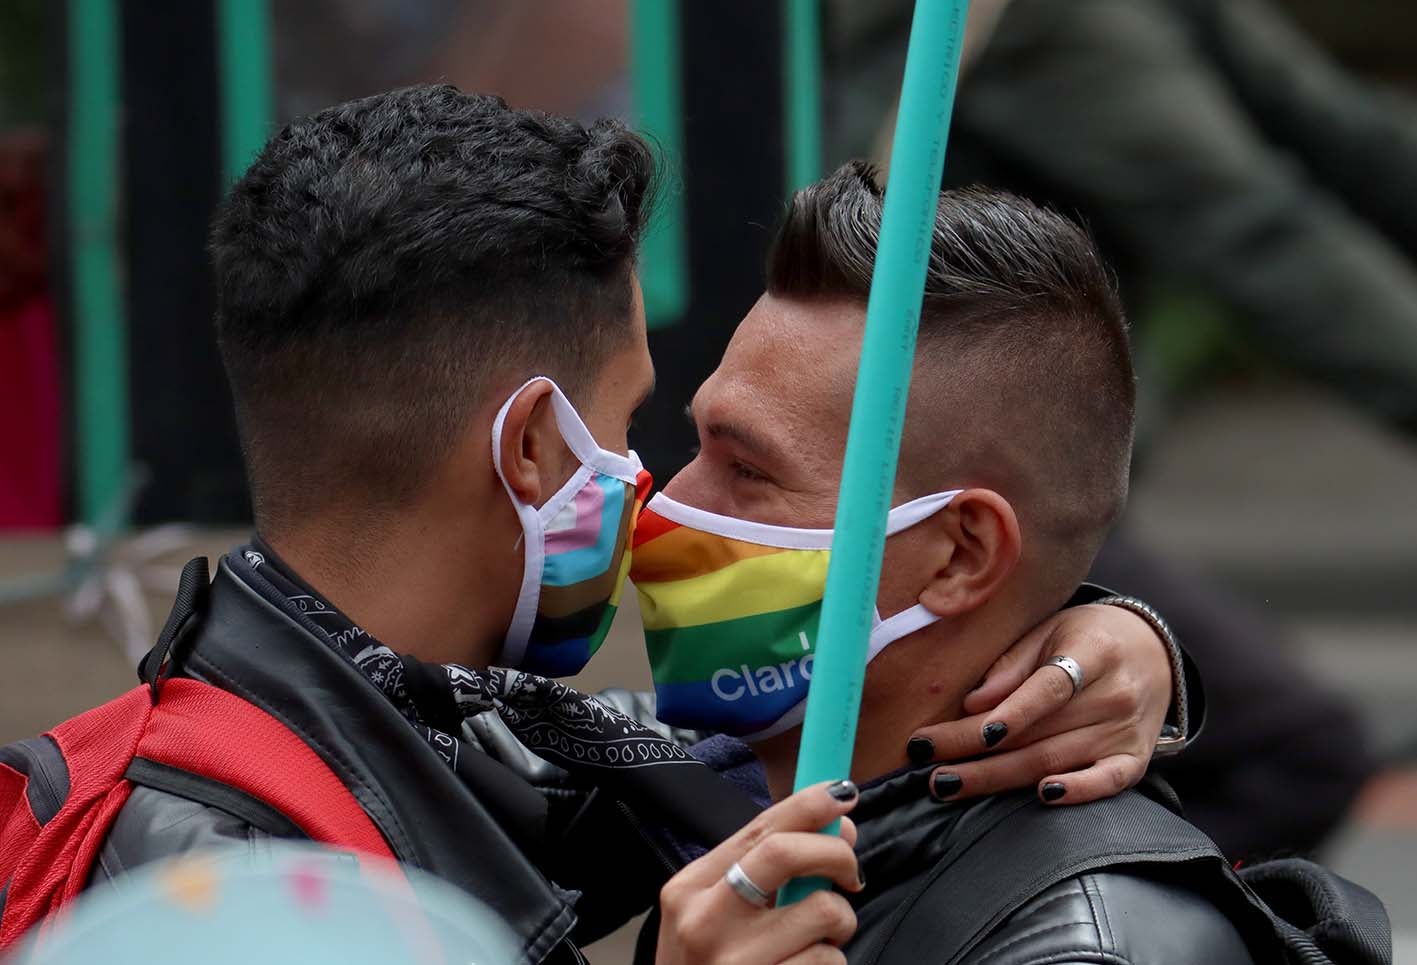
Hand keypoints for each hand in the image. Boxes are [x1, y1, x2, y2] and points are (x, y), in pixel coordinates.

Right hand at [656, 781, 863, 964]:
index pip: (758, 829)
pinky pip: (828, 962)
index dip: (808, 805)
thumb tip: (837, 826)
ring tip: (819, 938)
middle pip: (786, 855)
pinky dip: (830, 963)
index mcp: (690, 889)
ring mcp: (736, 964)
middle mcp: (706, 922)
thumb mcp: (714, 913)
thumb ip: (764, 868)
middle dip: (835, 853)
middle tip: (851, 872)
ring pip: (822, 913)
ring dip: (839, 923)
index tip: (843, 792)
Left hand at [909, 603, 1172, 804]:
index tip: (970, 730)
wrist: (1154, 652)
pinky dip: (1078, 792)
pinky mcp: (1135, 759)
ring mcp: (1126, 732)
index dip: (1012, 712)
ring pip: (1055, 761)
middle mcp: (1115, 695)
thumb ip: (1013, 664)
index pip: (1048, 688)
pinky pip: (1108, 782)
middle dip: (976, 752)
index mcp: (1094, 652)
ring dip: (998, 778)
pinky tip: (1043, 798)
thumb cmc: (1086, 638)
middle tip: (926, 763)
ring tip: (948, 784)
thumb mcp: (1050, 630)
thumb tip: (975, 703)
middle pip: (1038, 733)